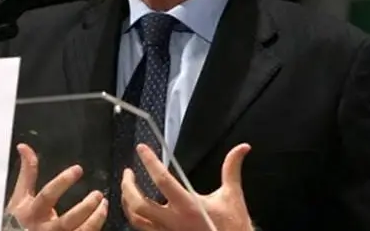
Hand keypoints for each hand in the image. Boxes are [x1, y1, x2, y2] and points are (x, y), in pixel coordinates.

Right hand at [4, 143, 107, 229]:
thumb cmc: (20, 218)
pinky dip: (96, 226)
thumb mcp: (20, 196)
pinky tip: (101, 215)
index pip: (48, 195)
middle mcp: (44, 229)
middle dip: (85, 207)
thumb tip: (24, 147)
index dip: (63, 181)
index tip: (78, 169)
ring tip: (104, 204)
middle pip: (67, 220)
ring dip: (95, 219)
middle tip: (98, 194)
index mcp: (32, 212)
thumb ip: (26, 173)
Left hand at [121, 143, 253, 230]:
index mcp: (189, 206)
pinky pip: (142, 230)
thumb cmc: (232, 226)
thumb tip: (242, 148)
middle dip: (128, 187)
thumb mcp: (232, 196)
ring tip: (128, 189)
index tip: (142, 149)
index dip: (150, 162)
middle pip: (139, 204)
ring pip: (136, 220)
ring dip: (127, 202)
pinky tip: (136, 208)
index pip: (162, 180)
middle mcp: (174, 221)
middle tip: (128, 173)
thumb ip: (231, 169)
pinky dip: (135, 217)